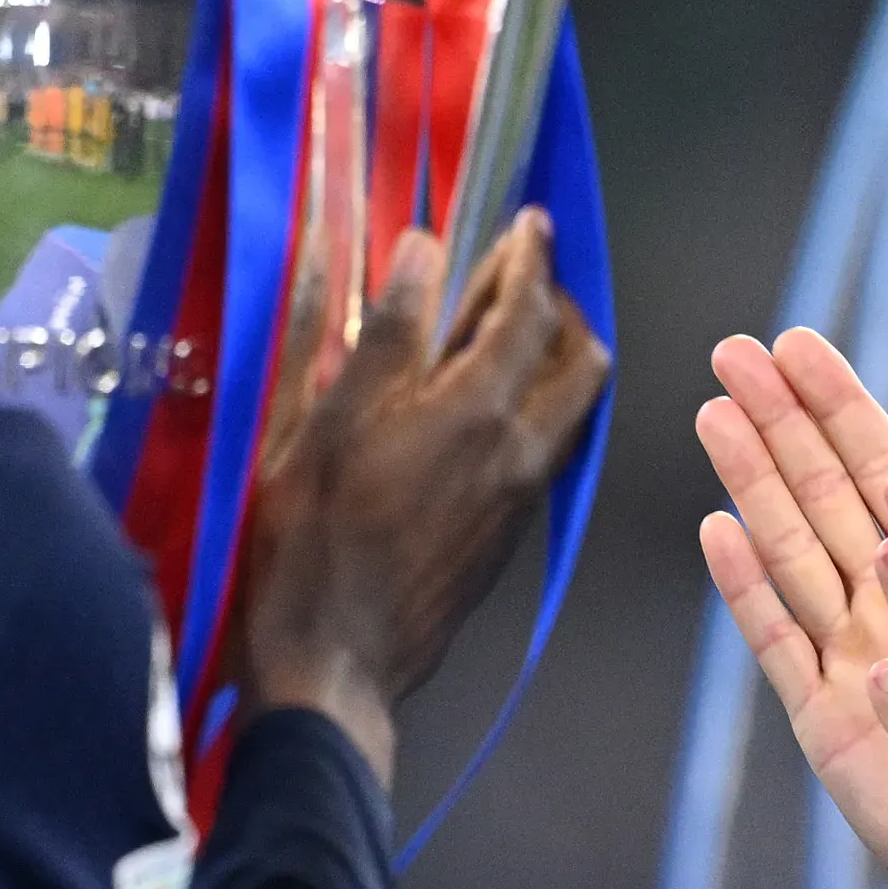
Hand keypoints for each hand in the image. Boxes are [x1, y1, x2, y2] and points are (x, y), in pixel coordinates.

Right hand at [239, 211, 611, 783]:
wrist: (334, 665)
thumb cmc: (308, 543)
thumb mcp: (322, 423)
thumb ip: (382, 333)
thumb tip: (423, 251)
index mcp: (474, 410)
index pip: (527, 308)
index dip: (529, 256)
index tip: (526, 223)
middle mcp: (518, 450)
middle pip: (579, 356)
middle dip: (557, 303)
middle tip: (514, 275)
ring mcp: (519, 496)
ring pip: (571, 406)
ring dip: (553, 355)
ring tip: (497, 333)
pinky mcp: (508, 532)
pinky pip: (547, 446)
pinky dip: (534, 403)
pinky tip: (479, 402)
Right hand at [695, 327, 887, 888]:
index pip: (880, 465)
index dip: (840, 404)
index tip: (798, 341)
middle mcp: (883, 601)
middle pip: (821, 494)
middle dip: (780, 422)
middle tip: (734, 351)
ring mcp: (847, 653)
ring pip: (793, 550)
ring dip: (754, 484)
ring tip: (716, 416)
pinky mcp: (827, 716)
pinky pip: (783, 643)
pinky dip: (752, 588)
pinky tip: (720, 532)